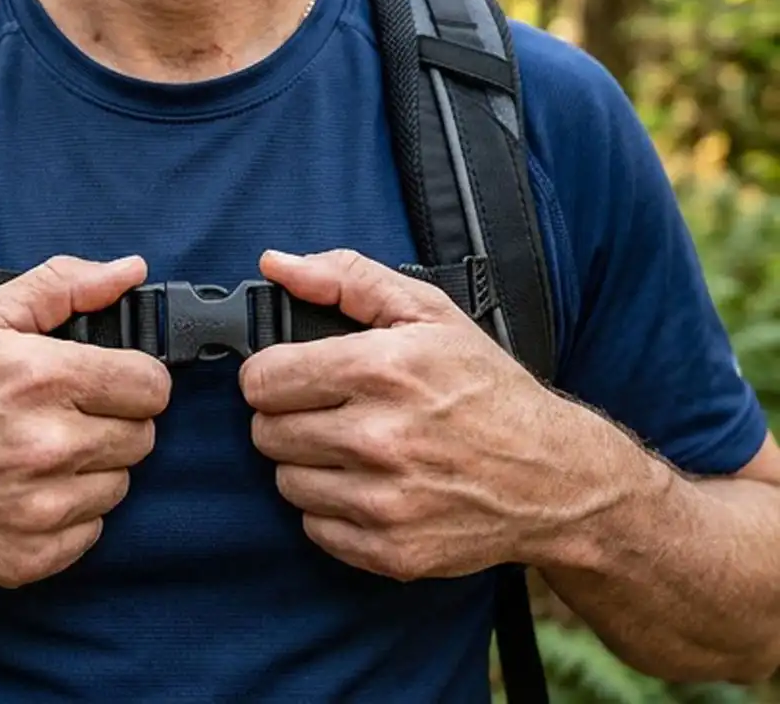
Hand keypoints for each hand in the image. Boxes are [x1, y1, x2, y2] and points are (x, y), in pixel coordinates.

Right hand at [0, 255, 170, 587]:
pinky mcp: (32, 556)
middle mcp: (48, 445)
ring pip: (120, 484)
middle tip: (66, 417)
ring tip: (41, 455)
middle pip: (142, 436)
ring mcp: (41, 508)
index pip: (151, 384)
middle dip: (113, 422)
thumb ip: (63, 286)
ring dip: (93, 469)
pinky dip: (70, 514)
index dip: (134, 379)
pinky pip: (92, 530)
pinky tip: (29, 493)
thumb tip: (129, 271)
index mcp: (41, 378)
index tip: (110, 382)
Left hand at [240, 249, 643, 580]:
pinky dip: (333, 510)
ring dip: (309, 465)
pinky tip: (371, 487)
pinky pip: (315, 528)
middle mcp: (379, 438)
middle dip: (291, 418)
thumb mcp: (429, 312)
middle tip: (333, 412)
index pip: (261, 380)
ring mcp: (385, 501)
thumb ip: (346, 279)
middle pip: (266, 432)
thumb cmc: (487, 389)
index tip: (295, 376)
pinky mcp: (390, 551)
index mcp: (382, 369)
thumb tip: (274, 264)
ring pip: (286, 481)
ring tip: (356, 450)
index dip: (273, 374)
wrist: (555, 477)